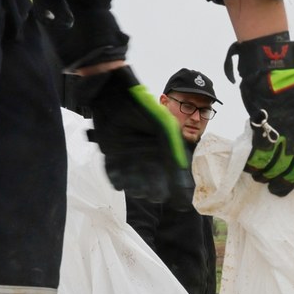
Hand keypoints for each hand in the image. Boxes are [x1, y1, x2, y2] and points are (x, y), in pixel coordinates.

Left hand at [75, 65, 192, 203]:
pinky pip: (114, 174)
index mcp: (162, 148)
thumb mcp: (163, 125)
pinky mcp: (111, 154)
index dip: (175, 185)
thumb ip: (173, 145)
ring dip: (137, 187)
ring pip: (134, 179)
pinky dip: (117, 180)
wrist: (113, 94)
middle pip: (153, 179)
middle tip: (156, 196)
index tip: (178, 199)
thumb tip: (183, 167)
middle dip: (155, 190)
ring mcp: (129, 154)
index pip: (172, 172)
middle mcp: (147, 153)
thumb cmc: (141, 106)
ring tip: (140, 191)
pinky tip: (120, 184)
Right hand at [224, 34, 293, 196]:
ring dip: (268, 176)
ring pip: (278, 166)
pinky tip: (252, 168)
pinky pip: (260, 156)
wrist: (274, 69)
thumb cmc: (289, 91)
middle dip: (286, 185)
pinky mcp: (266, 128)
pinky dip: (255, 165)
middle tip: (277, 189)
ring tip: (262, 177)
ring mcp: (286, 131)